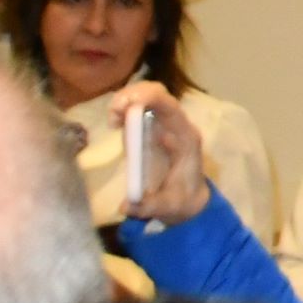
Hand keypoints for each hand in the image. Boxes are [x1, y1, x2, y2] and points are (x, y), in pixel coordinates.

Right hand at [107, 82, 212, 225]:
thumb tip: (126, 207)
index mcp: (185, 139)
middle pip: (159, 94)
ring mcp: (164, 125)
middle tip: (114, 112)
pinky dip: (126, 107)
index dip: (151, 100)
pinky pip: (141, 107)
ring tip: (113, 118)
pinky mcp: (152, 129)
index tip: (128, 106)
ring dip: (128, 98)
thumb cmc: (181, 201)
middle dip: (135, 95)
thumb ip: (148, 207)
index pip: (171, 109)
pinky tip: (115, 121)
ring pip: (149, 96)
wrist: (189, 201)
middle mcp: (177, 126)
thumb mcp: (167, 207)